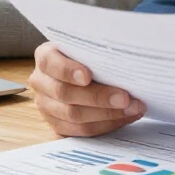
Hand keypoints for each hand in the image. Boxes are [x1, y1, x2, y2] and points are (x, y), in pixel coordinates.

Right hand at [30, 42, 146, 136]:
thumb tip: (124, 55)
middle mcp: (41, 82)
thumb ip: (97, 50)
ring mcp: (46, 105)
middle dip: (99, 97)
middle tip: (125, 98)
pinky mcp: (57, 124)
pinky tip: (124, 117)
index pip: (51, 64)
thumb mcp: (89, 44)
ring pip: (73, 116)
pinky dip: (105, 125)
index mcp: (45, 56)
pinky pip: (80, 130)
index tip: (87, 77)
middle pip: (65, 94)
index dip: (68, 71)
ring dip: (107, 114)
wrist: (83, 66)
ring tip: (132, 109)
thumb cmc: (90, 52)